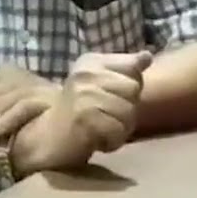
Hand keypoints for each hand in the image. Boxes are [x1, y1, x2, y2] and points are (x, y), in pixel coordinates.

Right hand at [16, 51, 151, 171]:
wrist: (49, 139)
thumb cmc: (79, 110)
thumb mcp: (101, 82)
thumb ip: (125, 68)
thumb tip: (147, 56)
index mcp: (90, 62)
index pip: (132, 68)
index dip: (128, 88)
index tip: (108, 95)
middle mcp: (84, 75)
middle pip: (133, 89)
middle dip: (126, 108)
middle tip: (103, 115)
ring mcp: (83, 96)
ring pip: (129, 112)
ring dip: (120, 127)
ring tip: (100, 127)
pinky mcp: (85, 120)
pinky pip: (119, 131)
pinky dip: (112, 141)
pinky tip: (97, 139)